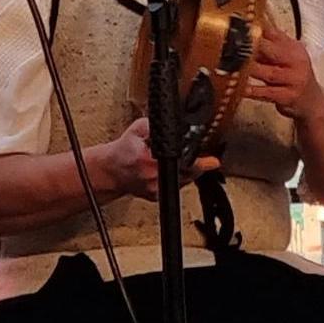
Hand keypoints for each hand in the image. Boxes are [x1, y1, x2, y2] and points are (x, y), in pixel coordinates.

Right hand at [82, 117, 216, 205]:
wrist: (110, 171)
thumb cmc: (122, 151)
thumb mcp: (136, 130)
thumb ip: (153, 125)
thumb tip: (174, 124)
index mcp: (146, 160)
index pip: (180, 162)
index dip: (199, 162)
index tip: (213, 161)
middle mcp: (151, 177)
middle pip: (187, 172)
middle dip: (197, 164)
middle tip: (207, 159)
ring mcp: (154, 189)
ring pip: (183, 181)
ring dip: (189, 171)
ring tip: (184, 161)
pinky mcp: (155, 197)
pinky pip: (176, 187)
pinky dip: (179, 178)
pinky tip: (173, 170)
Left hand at [243, 20, 316, 119]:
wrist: (312, 101)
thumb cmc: (293, 76)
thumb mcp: (286, 57)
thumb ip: (268, 45)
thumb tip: (245, 31)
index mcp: (293, 47)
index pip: (273, 33)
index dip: (256, 28)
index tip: (238, 25)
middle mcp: (296, 61)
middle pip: (272, 51)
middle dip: (253, 46)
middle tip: (233, 43)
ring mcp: (294, 80)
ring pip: (269, 73)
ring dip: (251, 69)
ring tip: (233, 65)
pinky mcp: (288, 96)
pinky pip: (267, 93)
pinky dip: (253, 91)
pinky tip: (241, 88)